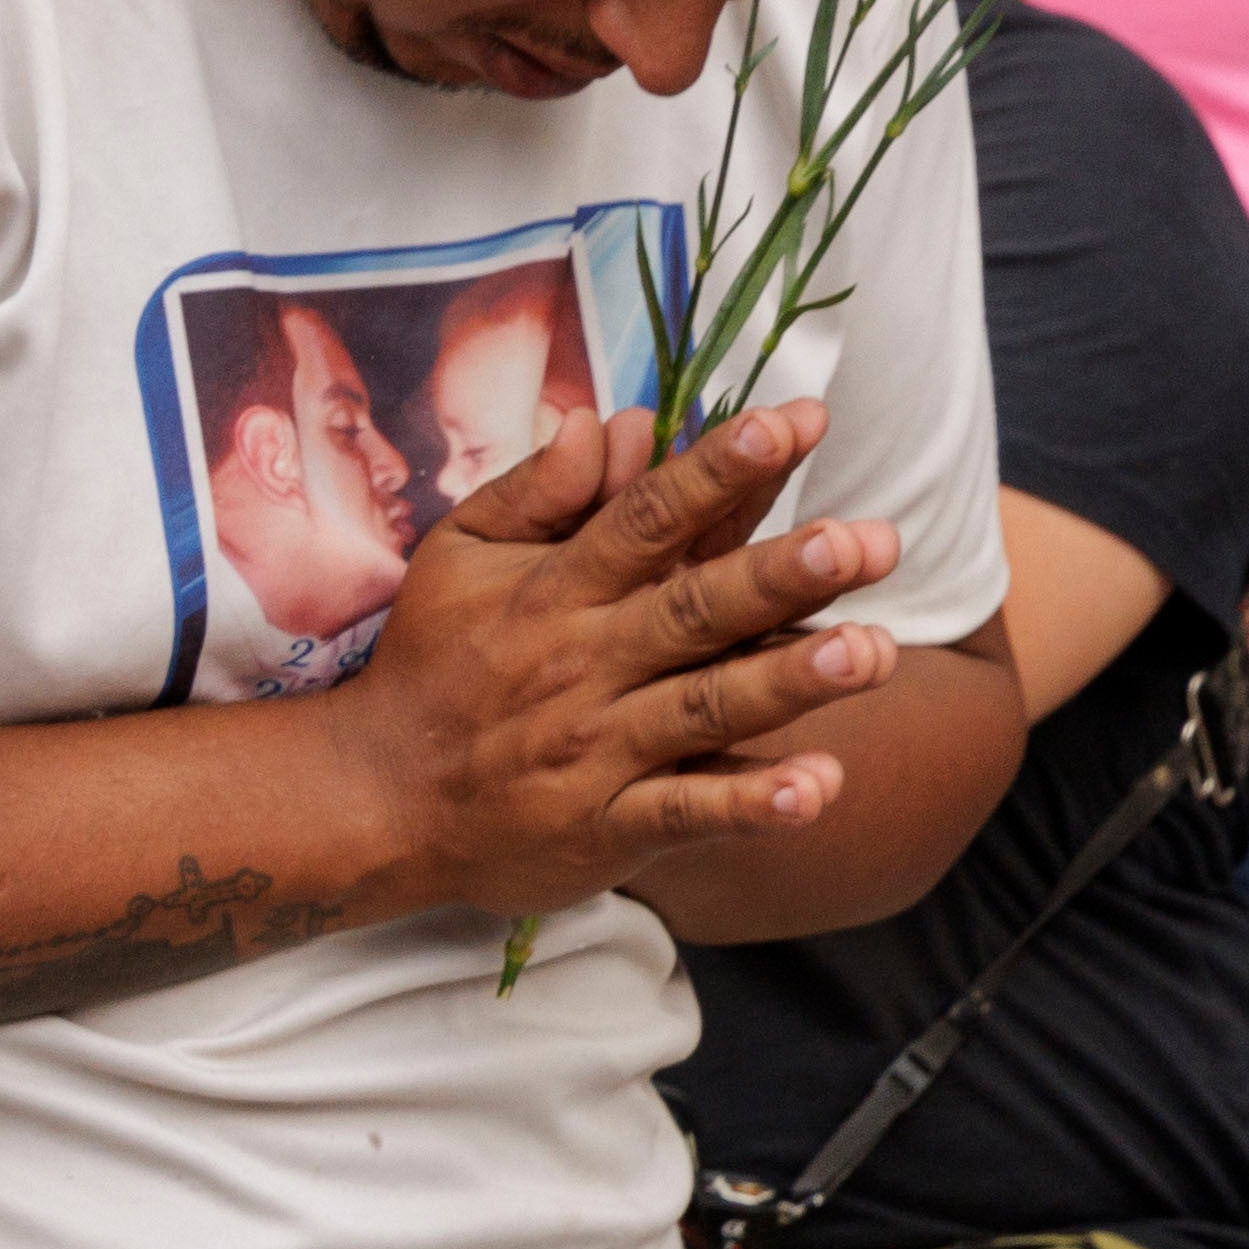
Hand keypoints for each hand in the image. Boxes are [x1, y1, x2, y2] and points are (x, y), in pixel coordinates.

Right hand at [320, 397, 913, 917]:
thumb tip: (614, 421)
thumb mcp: (459, 557)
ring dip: (789, 682)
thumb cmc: (433, 663)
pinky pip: (686, 814)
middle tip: (865, 541)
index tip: (794, 422)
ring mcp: (599, 749)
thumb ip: (538, 490)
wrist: (376, 798)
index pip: (645, 519)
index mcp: (555, 591)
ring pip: (706, 708)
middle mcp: (585, 664)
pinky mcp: (607, 827)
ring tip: (872, 652)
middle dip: (781, 575)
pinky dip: (751, 805)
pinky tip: (818, 788)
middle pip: (694, 609)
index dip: (719, 470)